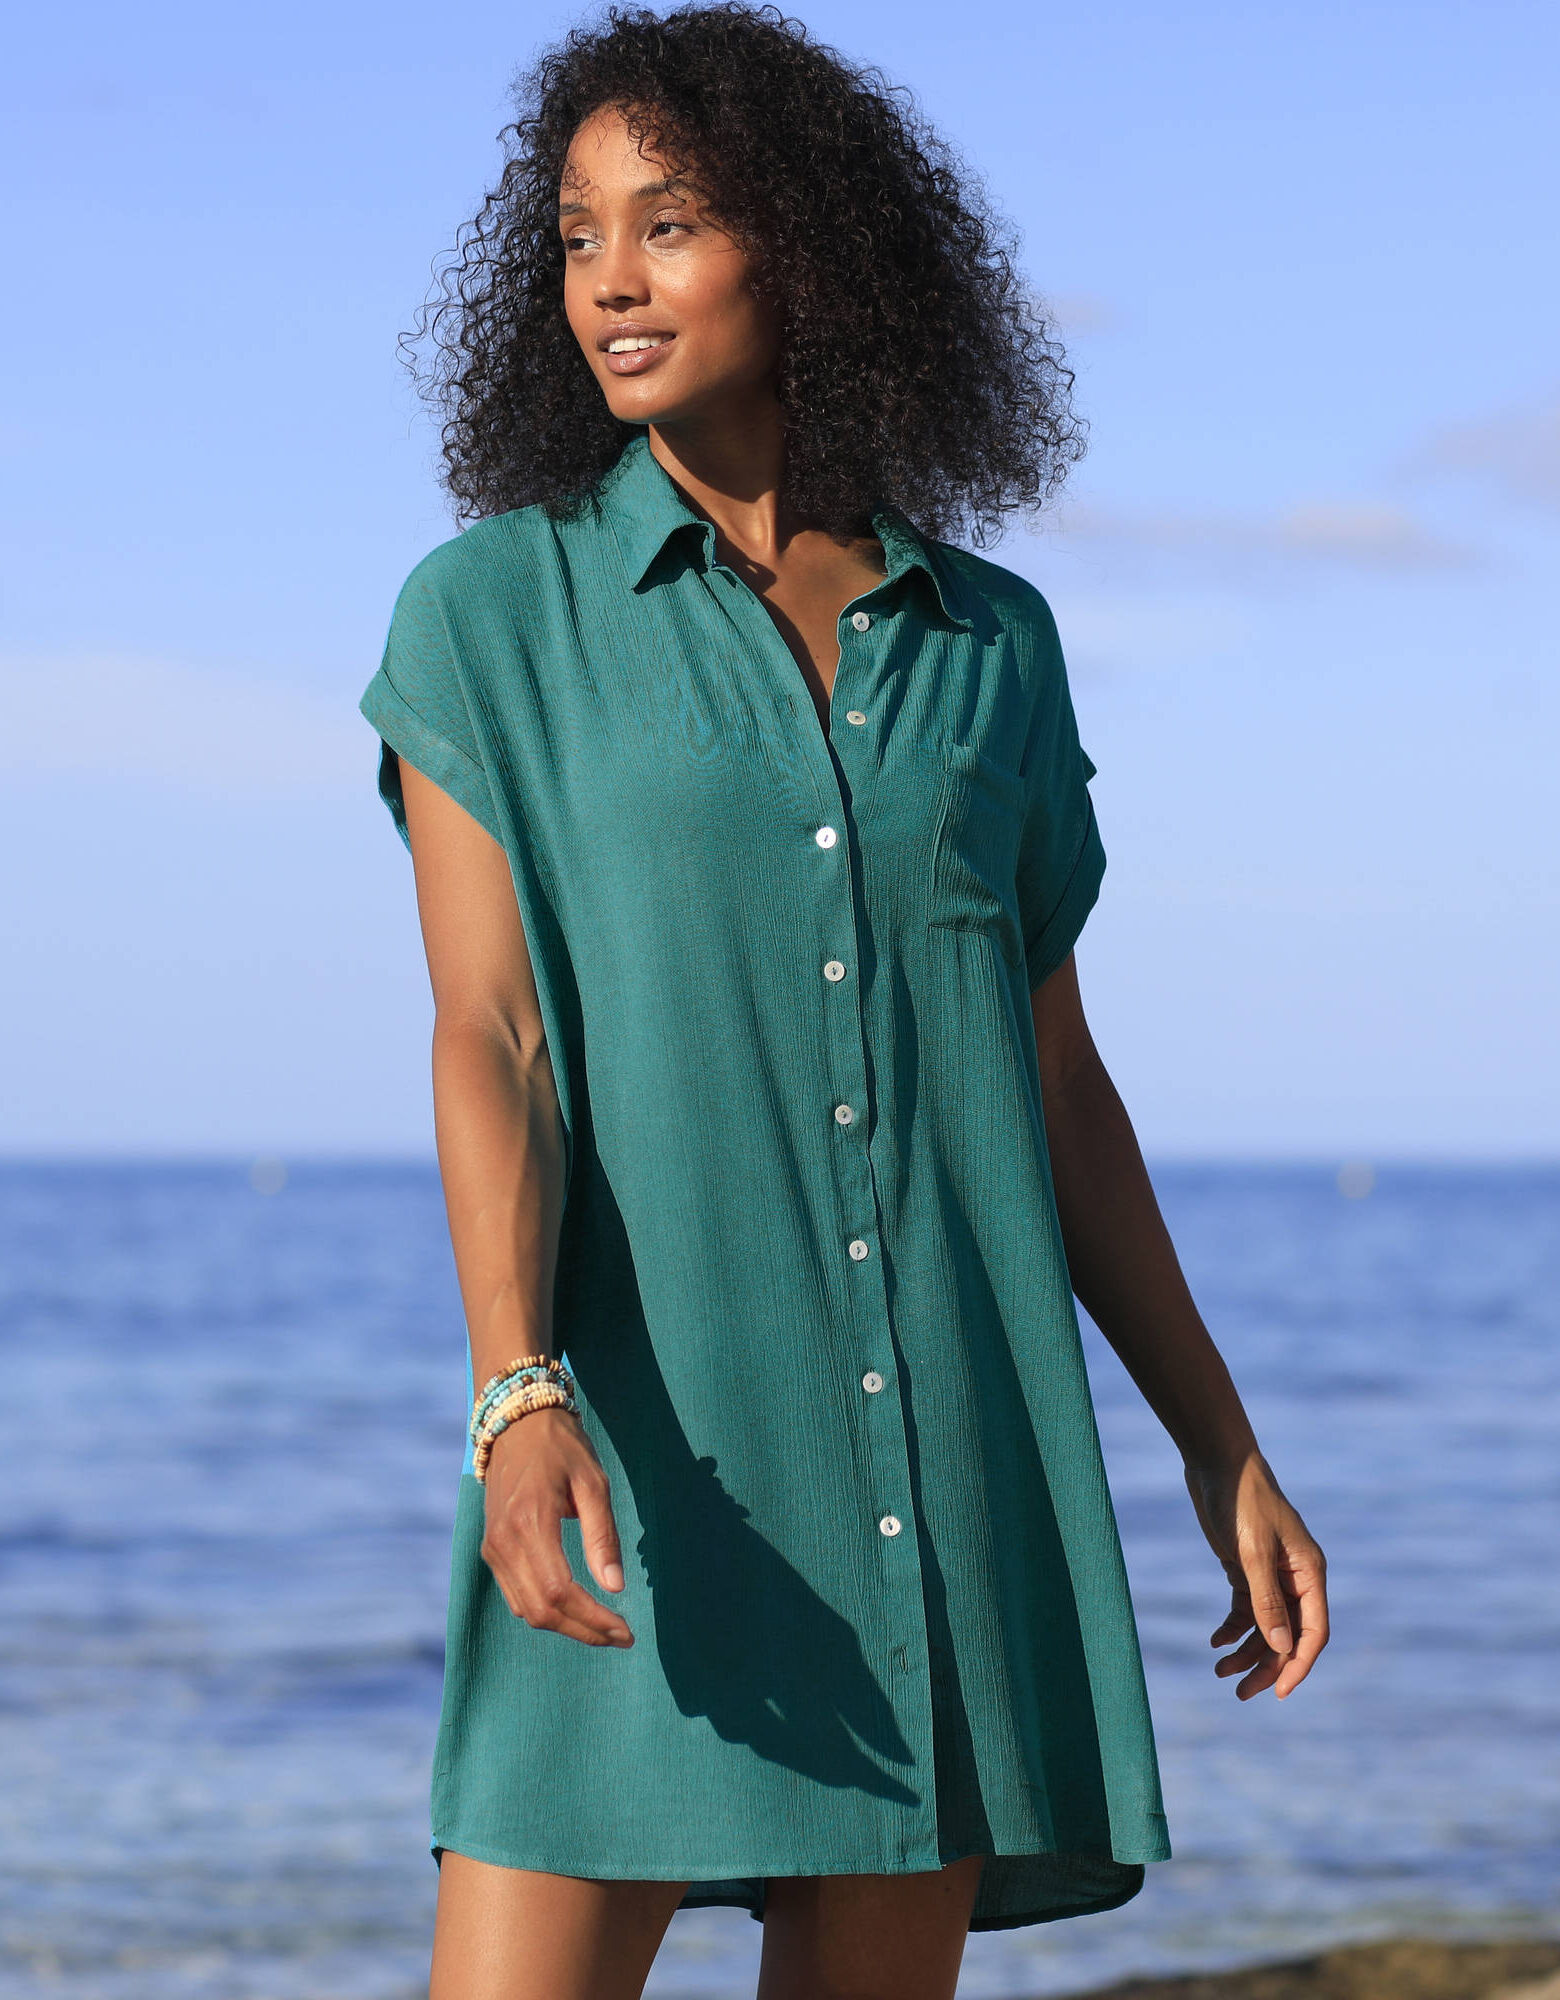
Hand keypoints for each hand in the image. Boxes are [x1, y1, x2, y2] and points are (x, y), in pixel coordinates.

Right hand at [478, 1407, 633, 1646]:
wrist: (516, 1422)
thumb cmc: (561, 1447)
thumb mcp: (593, 1483)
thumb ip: (602, 1536)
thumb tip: (615, 1587)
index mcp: (531, 1522)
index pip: (560, 1591)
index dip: (593, 1619)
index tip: (625, 1631)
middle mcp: (504, 1542)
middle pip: (542, 1610)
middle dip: (584, 1631)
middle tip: (621, 1636)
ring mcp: (493, 1548)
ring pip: (527, 1610)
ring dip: (566, 1627)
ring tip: (603, 1628)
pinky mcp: (491, 1549)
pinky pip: (516, 1596)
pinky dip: (545, 1611)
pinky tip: (575, 1609)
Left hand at [1184, 1450, 1328, 1699]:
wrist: (1217, 1462)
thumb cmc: (1241, 1501)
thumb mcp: (1252, 1552)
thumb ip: (1267, 1600)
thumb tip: (1282, 1648)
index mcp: (1309, 1574)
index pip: (1313, 1632)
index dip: (1298, 1665)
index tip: (1279, 1693)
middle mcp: (1295, 1579)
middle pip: (1288, 1635)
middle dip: (1267, 1666)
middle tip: (1240, 1693)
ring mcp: (1271, 1575)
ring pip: (1266, 1626)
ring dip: (1246, 1651)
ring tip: (1219, 1671)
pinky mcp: (1247, 1569)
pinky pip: (1246, 1610)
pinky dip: (1233, 1629)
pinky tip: (1216, 1642)